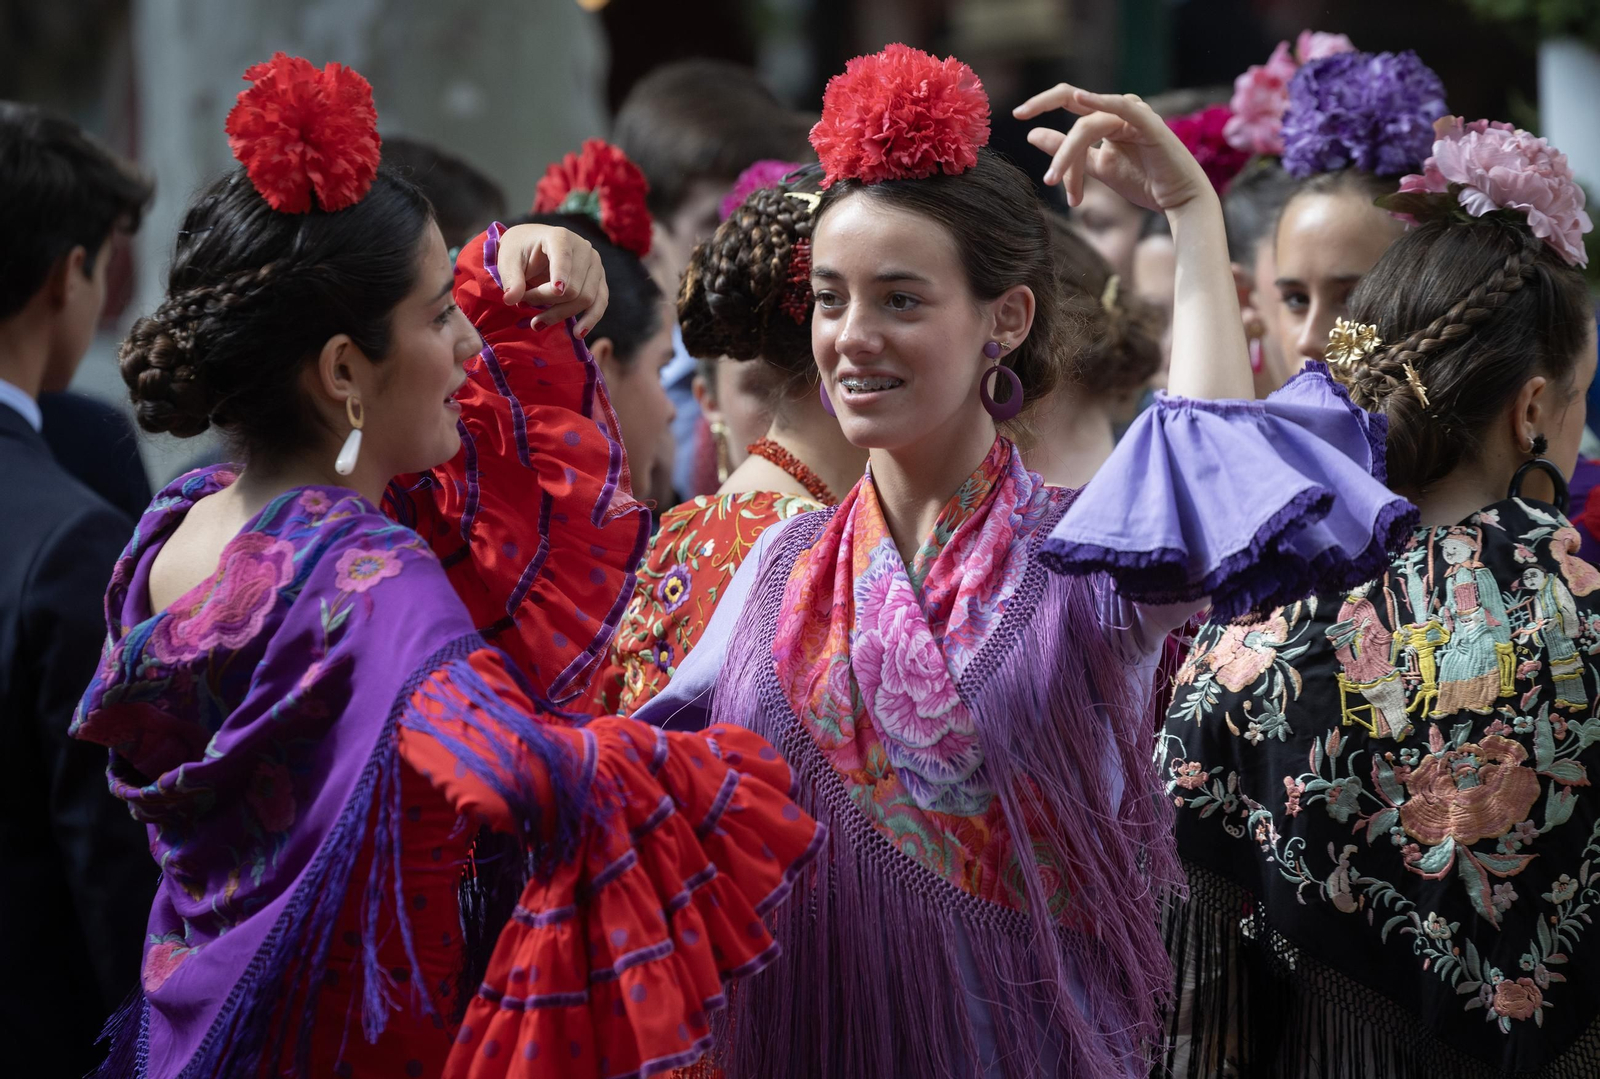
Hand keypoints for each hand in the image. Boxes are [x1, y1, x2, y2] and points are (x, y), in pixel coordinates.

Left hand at [496, 224, 610, 336]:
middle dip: (546, 301)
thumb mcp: (508, 261)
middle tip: (523, 305)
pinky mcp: (599, 280)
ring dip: (561, 314)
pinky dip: (589, 320)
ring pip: (586, 298)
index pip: (563, 258)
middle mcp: (584, 248)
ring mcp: (595, 265)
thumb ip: (510, 279)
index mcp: (560, 237)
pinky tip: (578, 333)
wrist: (533, 247)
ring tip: (537, 323)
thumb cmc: (520, 251)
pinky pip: (600, 303)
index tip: (556, 292)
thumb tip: (510, 300)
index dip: (561, 275)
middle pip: (573, 286)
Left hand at [1012, 85, 1210, 214]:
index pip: (1069, 102)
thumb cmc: (1143, 181)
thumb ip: (1066, 151)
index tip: (1018, 116)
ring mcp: (1135, 114)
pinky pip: (1122, 107)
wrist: (1177, 201)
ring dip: (1068, 156)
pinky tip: (1082, 97)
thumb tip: (1033, 134)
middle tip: (1019, 118)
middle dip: (1045, 113)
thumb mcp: (1096, 167)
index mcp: (1107, 117)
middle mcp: (1119, 110)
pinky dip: (1102, 102)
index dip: (1042, 104)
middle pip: (1074, 109)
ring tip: (1053, 180)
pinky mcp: (1149, 124)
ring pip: (1087, 126)